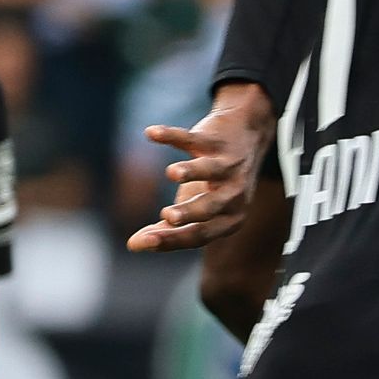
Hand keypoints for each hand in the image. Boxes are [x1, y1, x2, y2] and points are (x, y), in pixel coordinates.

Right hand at [127, 82, 270, 252]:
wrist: (246, 135)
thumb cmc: (214, 182)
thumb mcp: (194, 207)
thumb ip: (166, 229)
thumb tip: (132, 245)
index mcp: (230, 218)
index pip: (200, 234)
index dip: (172, 239)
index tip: (142, 242)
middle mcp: (234, 194)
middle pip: (210, 207)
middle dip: (189, 212)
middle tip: (167, 216)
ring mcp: (228, 165)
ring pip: (210, 170)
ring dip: (191, 171)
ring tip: (172, 173)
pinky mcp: (217, 140)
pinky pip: (193, 138)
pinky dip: (172, 135)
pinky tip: (151, 133)